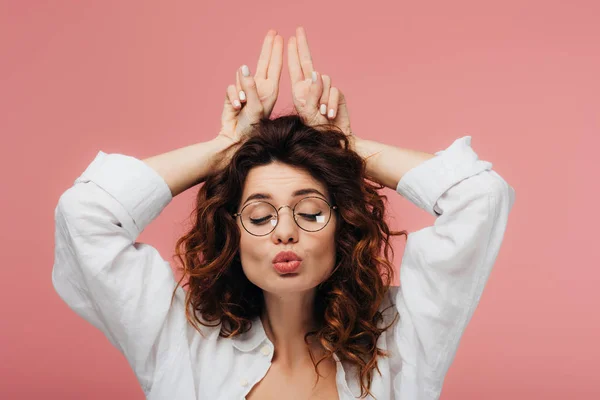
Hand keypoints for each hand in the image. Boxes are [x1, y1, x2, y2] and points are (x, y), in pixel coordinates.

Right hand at [217, 30, 283, 143]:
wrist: (236, 139)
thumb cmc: (251, 127)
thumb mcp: (254, 107)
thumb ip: (250, 87)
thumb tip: (244, 68)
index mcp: (270, 90)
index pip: (274, 66)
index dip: (277, 51)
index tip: (279, 37)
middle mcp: (259, 88)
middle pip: (263, 63)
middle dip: (267, 48)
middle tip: (272, 32)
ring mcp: (246, 91)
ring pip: (241, 76)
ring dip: (240, 88)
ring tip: (241, 104)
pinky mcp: (233, 95)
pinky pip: (231, 87)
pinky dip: (232, 97)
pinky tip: (235, 107)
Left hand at [287, 27, 353, 145]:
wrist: (333, 140)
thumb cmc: (316, 130)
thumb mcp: (307, 112)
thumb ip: (310, 93)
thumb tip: (316, 74)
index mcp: (300, 90)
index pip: (295, 67)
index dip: (293, 53)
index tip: (290, 38)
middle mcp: (312, 87)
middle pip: (308, 62)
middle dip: (302, 46)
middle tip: (299, 30)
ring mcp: (325, 90)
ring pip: (324, 80)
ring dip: (322, 98)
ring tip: (320, 114)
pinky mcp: (337, 94)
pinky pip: (334, 91)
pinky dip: (331, 103)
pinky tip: (329, 115)